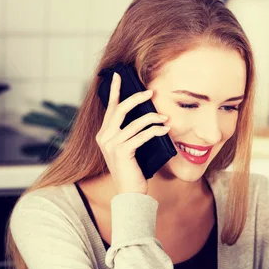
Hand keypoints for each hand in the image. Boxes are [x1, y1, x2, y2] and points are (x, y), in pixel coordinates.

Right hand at [96, 72, 169, 194]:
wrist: (129, 193)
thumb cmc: (132, 170)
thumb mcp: (129, 148)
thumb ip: (130, 133)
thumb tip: (145, 114)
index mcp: (103, 135)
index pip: (110, 108)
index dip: (115, 91)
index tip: (119, 75)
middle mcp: (104, 137)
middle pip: (120, 110)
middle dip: (137, 98)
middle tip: (151, 92)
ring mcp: (111, 145)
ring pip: (134, 123)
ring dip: (152, 118)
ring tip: (165, 118)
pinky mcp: (122, 152)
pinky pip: (142, 135)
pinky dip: (155, 131)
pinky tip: (165, 130)